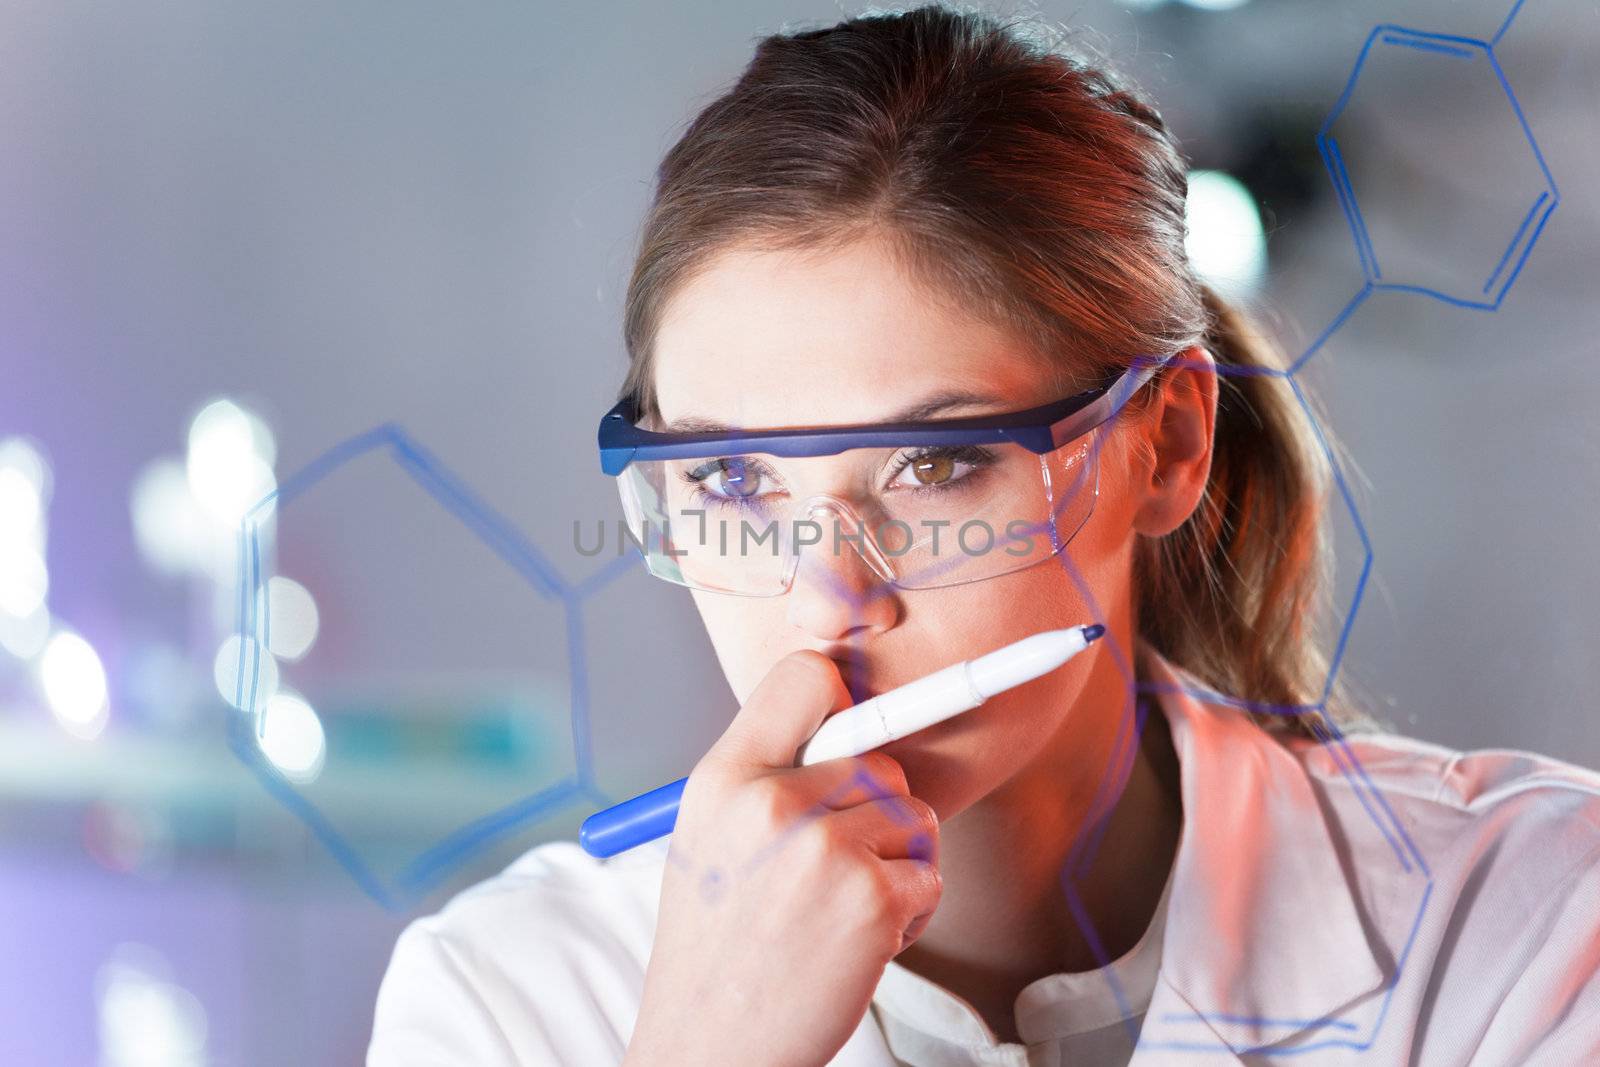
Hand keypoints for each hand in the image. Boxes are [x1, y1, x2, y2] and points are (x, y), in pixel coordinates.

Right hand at [623, 651, 941, 1066]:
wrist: (711, 1045)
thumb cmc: (717, 946)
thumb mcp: (707, 838)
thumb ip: (766, 778)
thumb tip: (848, 726)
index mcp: (723, 776)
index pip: (806, 675)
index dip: (840, 699)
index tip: (846, 732)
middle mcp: (771, 799)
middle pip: (878, 758)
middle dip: (876, 811)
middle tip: (835, 866)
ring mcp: (824, 847)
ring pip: (913, 816)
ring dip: (899, 862)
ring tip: (842, 909)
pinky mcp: (871, 896)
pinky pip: (929, 874)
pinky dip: (910, 911)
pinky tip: (859, 944)